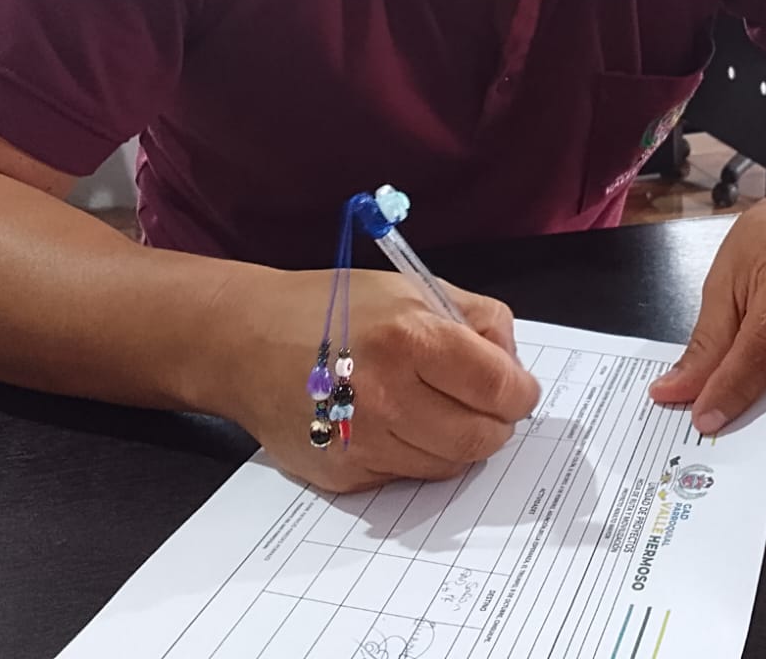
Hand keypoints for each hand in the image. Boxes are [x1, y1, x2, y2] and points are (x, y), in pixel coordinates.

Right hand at [209, 266, 540, 492]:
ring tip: (436, 408)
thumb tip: (514, 365)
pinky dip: (416, 455)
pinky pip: (408, 477)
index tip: (518, 389)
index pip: (502, 388)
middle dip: (497, 423)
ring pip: (450, 465)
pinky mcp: (344, 475)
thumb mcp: (411, 288)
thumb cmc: (331, 308)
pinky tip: (395, 422)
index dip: (521, 391)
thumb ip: (477, 318)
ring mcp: (363, 443)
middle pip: (482, 438)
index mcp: (412, 338)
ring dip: (457, 442)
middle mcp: (388, 396)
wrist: (244, 341)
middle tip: (486, 405)